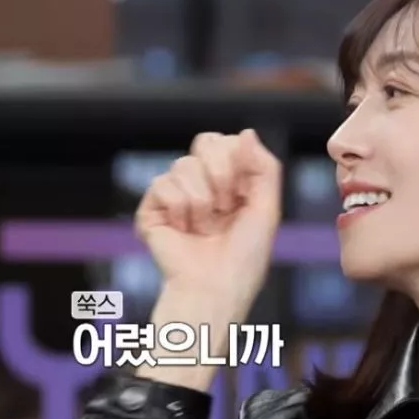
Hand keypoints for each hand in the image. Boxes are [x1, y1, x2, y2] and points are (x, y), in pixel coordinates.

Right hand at [136, 129, 281, 306]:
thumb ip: (264, 167)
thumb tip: (246, 132)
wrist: (217, 286)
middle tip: (226, 207)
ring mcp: (175, 195)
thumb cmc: (245, 254)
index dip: (238, 162)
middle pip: (205, 141)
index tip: (244, 195)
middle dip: (221, 174)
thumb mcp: (267, 207)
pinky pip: (162, 184)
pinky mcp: (151, 210)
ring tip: (206, 226)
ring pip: (183, 164)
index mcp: (230, 180)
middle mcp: (201, 183)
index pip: (227, 141)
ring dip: (203, 201)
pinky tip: (185, 230)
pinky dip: (180, 209)